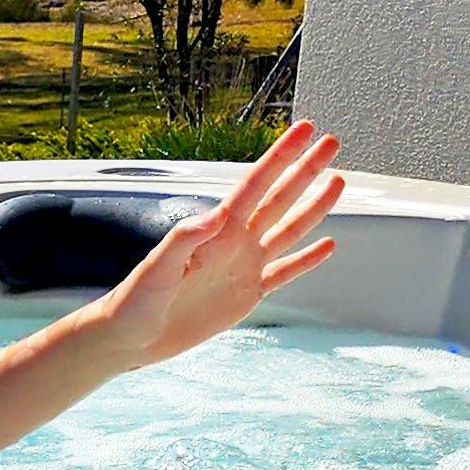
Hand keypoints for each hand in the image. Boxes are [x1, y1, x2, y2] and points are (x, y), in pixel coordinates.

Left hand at [96, 121, 343, 367]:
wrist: (132, 339)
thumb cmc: (135, 301)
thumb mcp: (156, 268)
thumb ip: (185, 238)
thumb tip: (218, 213)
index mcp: (215, 230)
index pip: (255, 184)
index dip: (280, 156)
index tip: (303, 130)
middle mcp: (234, 242)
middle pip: (280, 198)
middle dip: (305, 170)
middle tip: (331, 142)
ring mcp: (244, 266)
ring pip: (289, 230)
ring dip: (314, 207)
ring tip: (337, 181)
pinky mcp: (248, 294)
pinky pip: (285, 272)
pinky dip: (307, 260)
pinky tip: (327, 245)